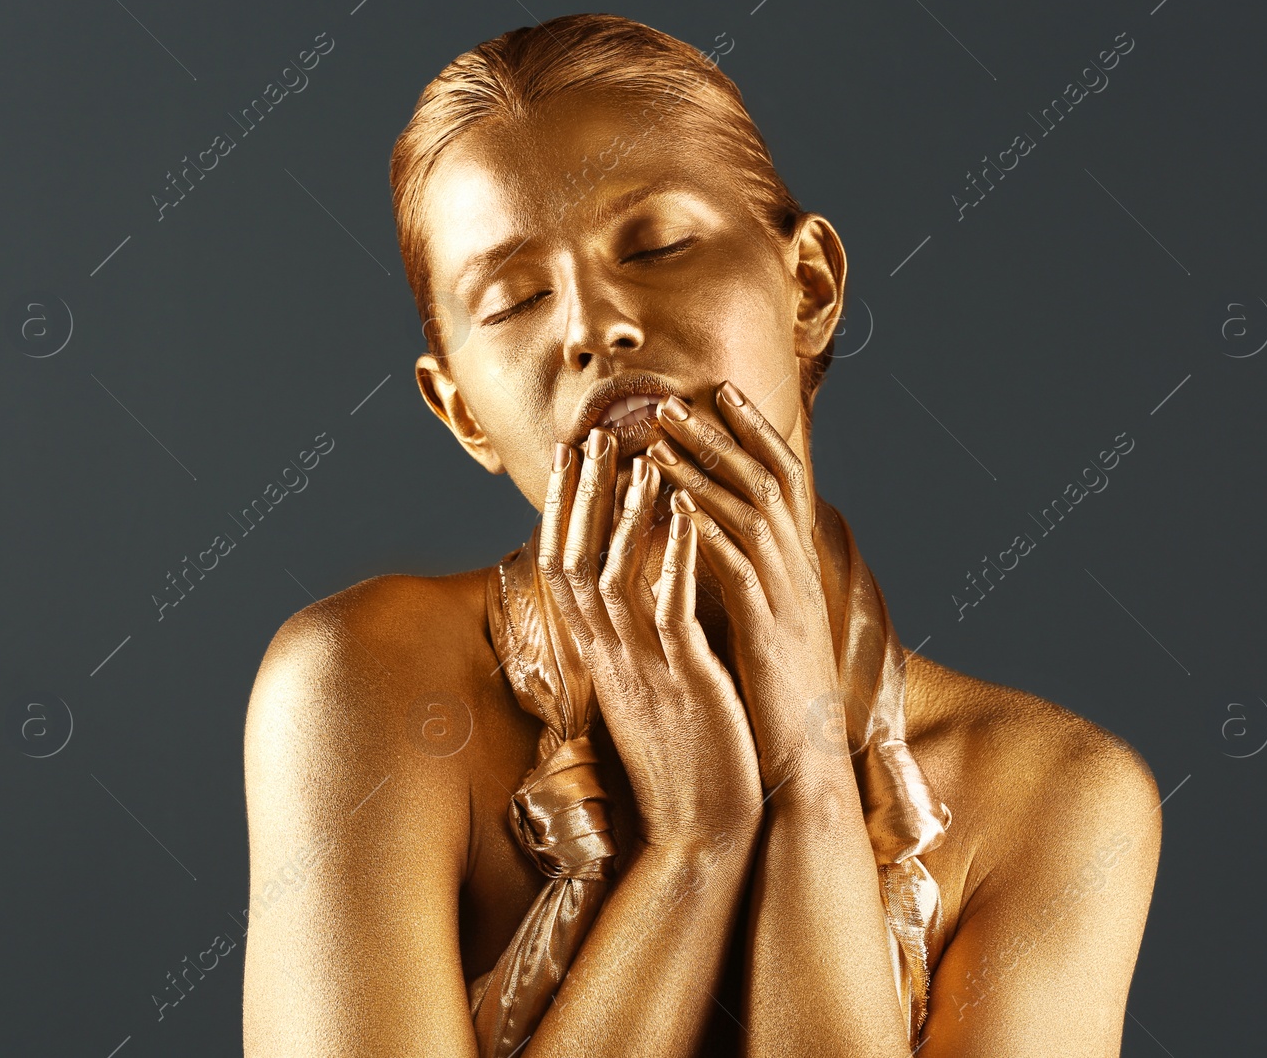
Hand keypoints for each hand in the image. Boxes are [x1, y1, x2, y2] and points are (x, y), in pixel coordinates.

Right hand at [536, 429, 763, 853]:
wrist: (702, 832)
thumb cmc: (684, 762)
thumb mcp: (646, 693)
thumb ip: (633, 645)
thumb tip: (634, 597)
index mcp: (601, 660)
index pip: (565, 572)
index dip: (565, 511)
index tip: (572, 458)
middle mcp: (610, 658)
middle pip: (575, 561)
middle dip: (582, 496)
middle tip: (592, 435)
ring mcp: (643, 669)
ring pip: (615, 576)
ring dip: (624, 513)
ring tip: (640, 458)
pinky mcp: (683, 681)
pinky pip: (669, 607)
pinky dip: (674, 554)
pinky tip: (685, 512)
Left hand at [644, 383, 845, 788]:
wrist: (802, 764)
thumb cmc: (772, 697)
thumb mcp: (761, 621)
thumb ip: (744, 575)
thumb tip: (709, 534)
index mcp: (794, 566)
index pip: (780, 477)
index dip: (752, 430)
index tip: (717, 391)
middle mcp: (798, 570)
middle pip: (767, 477)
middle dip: (721, 433)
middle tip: (673, 398)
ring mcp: (787, 597)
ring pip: (751, 511)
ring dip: (705, 467)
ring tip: (661, 435)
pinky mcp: (770, 630)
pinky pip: (738, 566)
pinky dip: (707, 529)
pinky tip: (674, 503)